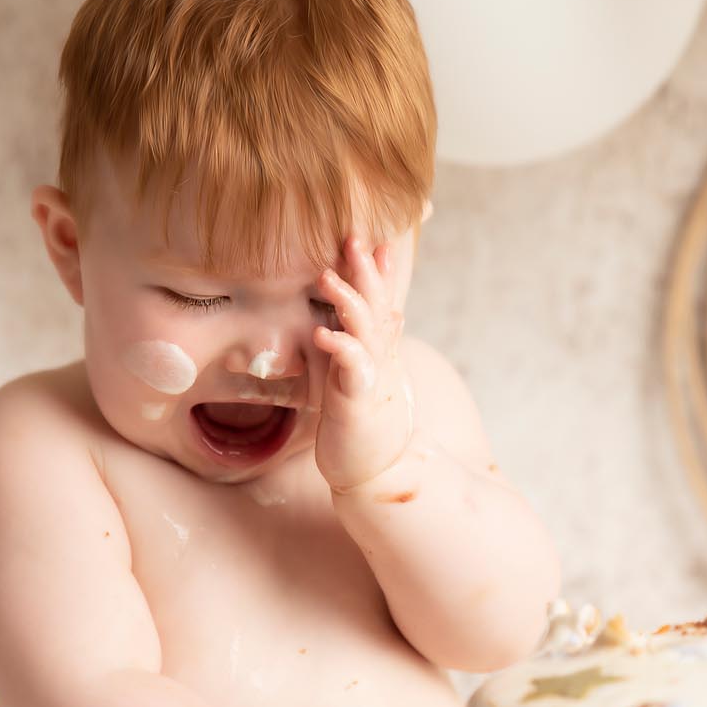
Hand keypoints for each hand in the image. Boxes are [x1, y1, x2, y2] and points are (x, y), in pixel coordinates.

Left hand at [313, 234, 413, 493]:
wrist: (379, 468)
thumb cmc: (363, 423)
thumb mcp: (363, 377)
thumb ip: (356, 347)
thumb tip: (352, 322)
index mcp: (380, 349)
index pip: (382, 301)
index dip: (379, 271)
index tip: (374, 240)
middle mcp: (381, 356)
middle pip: (377, 304)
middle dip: (365, 270)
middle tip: (354, 238)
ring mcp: (373, 375)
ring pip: (366, 328)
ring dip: (348, 300)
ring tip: (327, 277)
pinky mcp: (360, 399)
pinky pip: (353, 367)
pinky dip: (340, 348)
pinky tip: (323, 334)